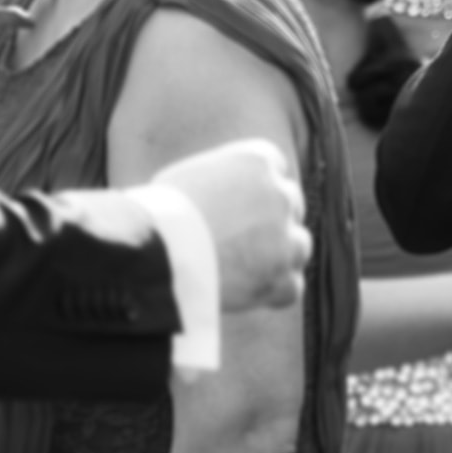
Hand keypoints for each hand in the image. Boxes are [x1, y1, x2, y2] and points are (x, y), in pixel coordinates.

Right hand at [153, 139, 310, 312]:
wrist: (152, 253)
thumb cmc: (158, 214)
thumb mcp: (191, 177)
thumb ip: (224, 179)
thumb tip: (234, 193)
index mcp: (257, 160)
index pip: (274, 168)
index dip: (256, 189)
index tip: (238, 206)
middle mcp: (279, 193)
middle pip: (289, 205)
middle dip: (269, 222)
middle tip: (236, 240)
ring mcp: (285, 235)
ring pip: (298, 245)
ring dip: (278, 257)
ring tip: (240, 268)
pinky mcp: (281, 275)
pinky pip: (292, 286)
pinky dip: (273, 292)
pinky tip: (248, 292)